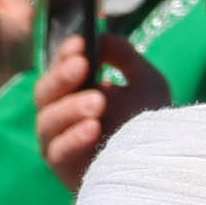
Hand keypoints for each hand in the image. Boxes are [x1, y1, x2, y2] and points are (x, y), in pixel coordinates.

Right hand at [33, 24, 161, 189]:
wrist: (161, 167)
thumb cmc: (150, 124)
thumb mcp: (145, 82)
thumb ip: (124, 56)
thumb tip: (101, 35)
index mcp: (76, 92)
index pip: (59, 69)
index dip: (64, 54)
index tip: (81, 42)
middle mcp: (60, 115)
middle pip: (44, 93)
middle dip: (61, 77)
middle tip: (83, 65)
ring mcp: (57, 142)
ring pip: (47, 121)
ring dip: (69, 108)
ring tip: (98, 102)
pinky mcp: (62, 169)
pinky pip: (58, 151)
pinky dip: (73, 138)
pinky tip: (93, 128)